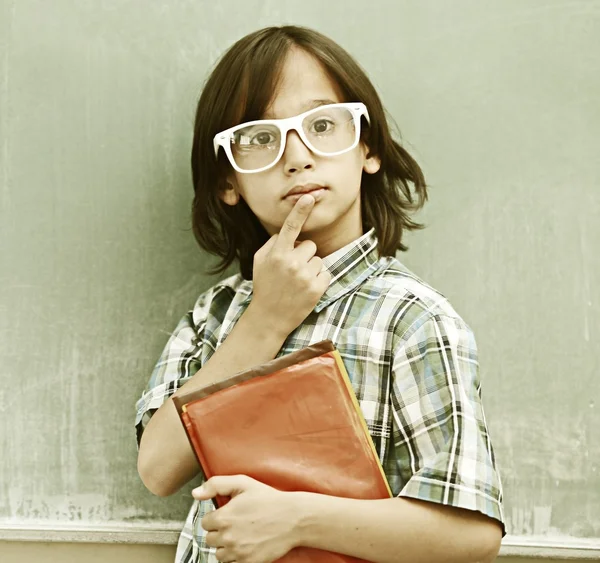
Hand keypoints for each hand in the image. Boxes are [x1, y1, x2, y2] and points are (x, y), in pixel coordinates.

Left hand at [192, 475, 300, 562]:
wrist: (293, 518)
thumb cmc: (269, 499)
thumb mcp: (243, 483)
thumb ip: (215, 484)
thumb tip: (196, 493)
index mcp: (224, 517)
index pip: (205, 523)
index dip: (216, 517)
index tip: (227, 514)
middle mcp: (228, 537)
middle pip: (210, 539)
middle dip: (220, 531)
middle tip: (235, 523)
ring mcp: (237, 552)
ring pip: (219, 554)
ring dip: (226, 546)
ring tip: (240, 535)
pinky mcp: (247, 562)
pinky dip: (236, 556)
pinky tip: (246, 544)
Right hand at [249, 194, 331, 336]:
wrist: (270, 318)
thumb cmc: (265, 286)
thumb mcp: (260, 261)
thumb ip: (273, 243)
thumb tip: (287, 232)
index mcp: (277, 254)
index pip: (291, 228)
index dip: (300, 211)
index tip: (309, 197)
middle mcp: (292, 263)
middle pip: (310, 245)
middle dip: (303, 254)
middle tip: (292, 270)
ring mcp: (305, 276)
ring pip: (318, 259)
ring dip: (311, 267)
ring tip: (297, 281)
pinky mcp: (317, 288)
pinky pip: (325, 273)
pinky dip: (318, 279)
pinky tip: (306, 289)